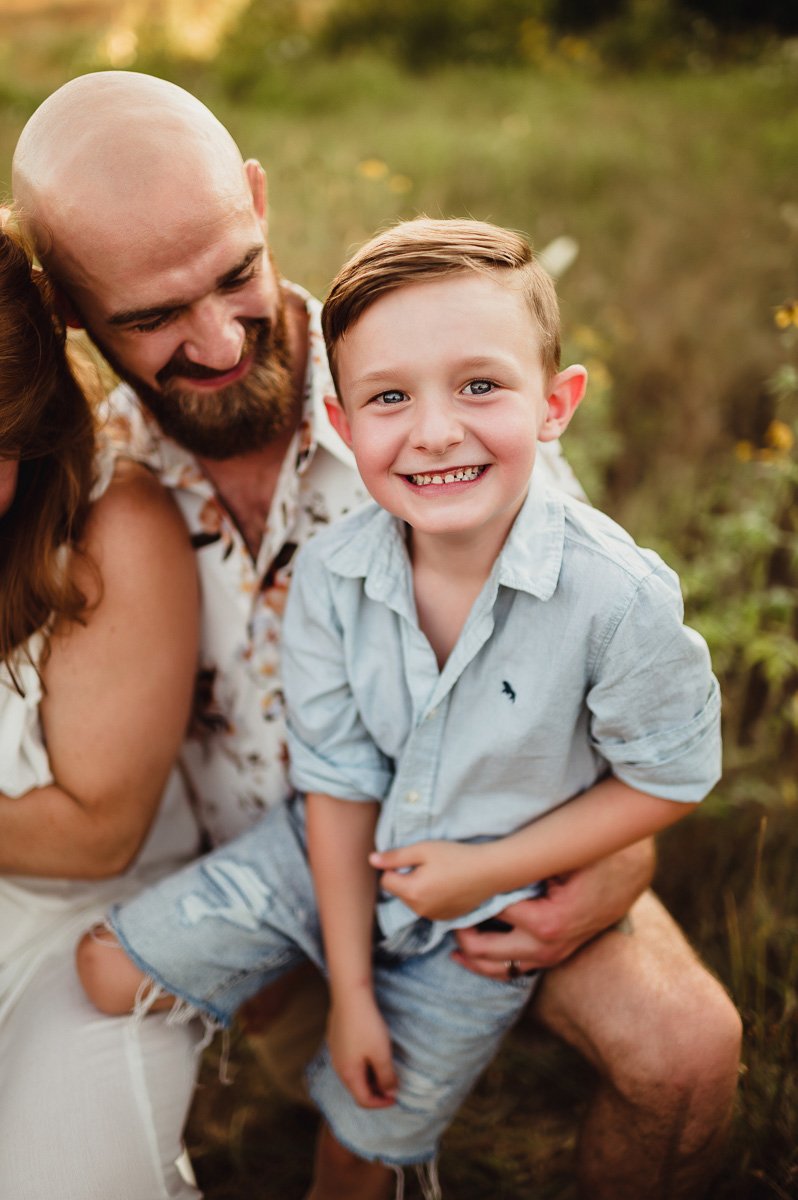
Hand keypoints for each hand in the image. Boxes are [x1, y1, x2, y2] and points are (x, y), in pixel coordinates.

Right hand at [327, 988, 397, 1108]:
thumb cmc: (366, 1026)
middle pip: (357, 1088)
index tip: (396, 1097)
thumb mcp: (382, 1054)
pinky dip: (363, 1064)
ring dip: (370, 1076)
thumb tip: (390, 1092)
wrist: (350, 996)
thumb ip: (386, 1077)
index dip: (381, 1103)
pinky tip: (372, 1050)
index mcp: (349, 1074)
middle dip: (376, 1090)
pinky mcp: (337, 1039)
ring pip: (353, 1073)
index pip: (363, 1100)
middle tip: (392, 1083)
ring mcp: (335, 1052)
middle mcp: (338, 1066)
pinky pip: (350, 1060)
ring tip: (385, 1067)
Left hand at [370, 840, 490, 920]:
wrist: (489, 871)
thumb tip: (371, 860)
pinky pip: (428, 907)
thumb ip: (395, 857)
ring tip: (440, 874)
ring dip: (419, 888)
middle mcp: (420, 910)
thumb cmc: (455, 856)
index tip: (414, 859)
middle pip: (399, 892)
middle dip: (407, 879)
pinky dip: (432, 897)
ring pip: (413, 900)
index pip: (386, 881)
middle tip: (429, 865)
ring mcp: (433, 917)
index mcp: (412, 892)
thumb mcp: (423, 849)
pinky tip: (448, 885)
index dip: (396, 867)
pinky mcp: (446, 919)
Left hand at [453, 841, 654, 977]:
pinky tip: (469, 954)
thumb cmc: (593, 858)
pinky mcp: (553, 957)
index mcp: (546, 922)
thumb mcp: (560, 858)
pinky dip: (489, 963)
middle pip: (485, 948)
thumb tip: (484, 861)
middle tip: (443, 909)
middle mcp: (546, 947)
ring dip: (470, 953)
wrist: (628, 874)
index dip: (466, 897)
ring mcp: (550, 956)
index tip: (447, 886)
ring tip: (450, 934)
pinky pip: (513, 970)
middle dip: (460, 930)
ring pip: (496, 968)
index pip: (490, 911)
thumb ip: (524, 864)